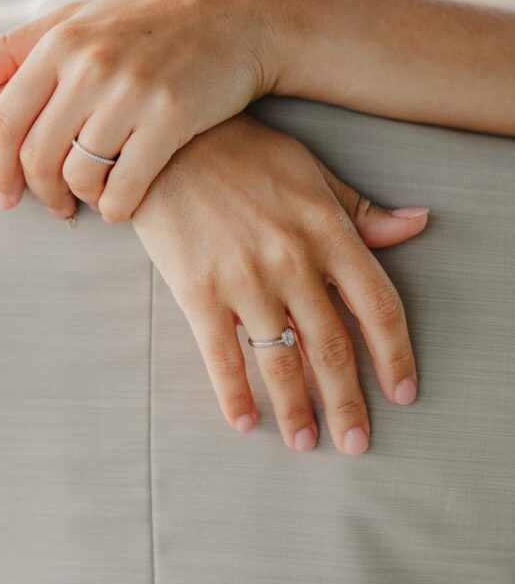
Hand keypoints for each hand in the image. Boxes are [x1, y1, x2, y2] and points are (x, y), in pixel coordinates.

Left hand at [0, 0, 275, 221]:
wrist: (238, 21)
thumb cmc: (151, 23)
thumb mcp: (79, 19)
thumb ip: (14, 49)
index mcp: (59, 40)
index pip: (3, 122)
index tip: (4, 198)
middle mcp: (89, 63)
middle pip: (38, 156)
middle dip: (40, 194)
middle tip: (55, 208)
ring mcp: (131, 90)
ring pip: (80, 174)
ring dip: (82, 201)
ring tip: (92, 200)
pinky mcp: (172, 116)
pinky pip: (126, 185)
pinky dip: (117, 207)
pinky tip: (120, 206)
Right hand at [133, 115, 427, 454]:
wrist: (166, 141)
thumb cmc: (241, 153)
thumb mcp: (310, 172)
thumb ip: (360, 211)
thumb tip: (416, 225)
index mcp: (327, 230)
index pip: (377, 306)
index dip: (395, 355)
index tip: (401, 392)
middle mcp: (292, 261)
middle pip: (332, 348)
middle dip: (347, 403)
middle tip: (355, 442)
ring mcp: (243, 279)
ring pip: (280, 360)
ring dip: (296, 409)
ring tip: (304, 443)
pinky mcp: (197, 291)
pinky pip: (221, 355)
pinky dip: (233, 394)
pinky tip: (244, 422)